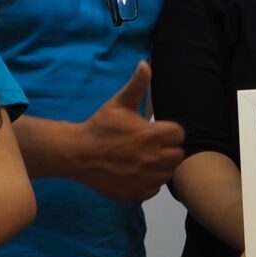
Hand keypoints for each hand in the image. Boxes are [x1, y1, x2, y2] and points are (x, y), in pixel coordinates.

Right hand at [74, 62, 185, 201]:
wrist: (76, 154)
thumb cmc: (100, 127)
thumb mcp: (118, 103)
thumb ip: (137, 85)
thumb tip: (146, 63)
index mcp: (151, 134)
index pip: (179, 134)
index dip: (169, 131)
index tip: (156, 131)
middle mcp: (151, 158)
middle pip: (177, 155)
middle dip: (167, 149)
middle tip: (150, 145)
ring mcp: (145, 178)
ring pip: (167, 173)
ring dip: (160, 166)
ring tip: (144, 159)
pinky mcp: (137, 193)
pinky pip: (155, 188)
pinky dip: (148, 182)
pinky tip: (136, 173)